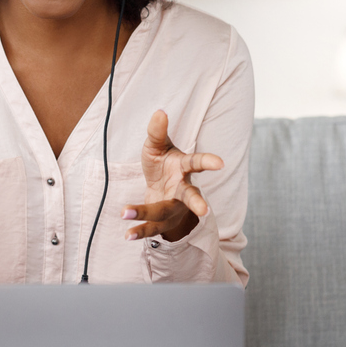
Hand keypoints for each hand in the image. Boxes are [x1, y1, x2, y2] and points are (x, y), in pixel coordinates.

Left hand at [122, 110, 223, 242]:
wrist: (159, 188)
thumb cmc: (161, 164)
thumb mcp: (156, 146)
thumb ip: (157, 132)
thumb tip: (160, 111)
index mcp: (183, 168)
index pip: (197, 162)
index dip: (209, 162)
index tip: (220, 163)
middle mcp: (182, 189)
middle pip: (191, 196)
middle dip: (197, 203)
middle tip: (205, 210)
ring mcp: (174, 207)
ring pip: (164, 213)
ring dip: (145, 213)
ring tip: (124, 212)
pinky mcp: (163, 221)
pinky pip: (152, 228)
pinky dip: (139, 231)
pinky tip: (127, 234)